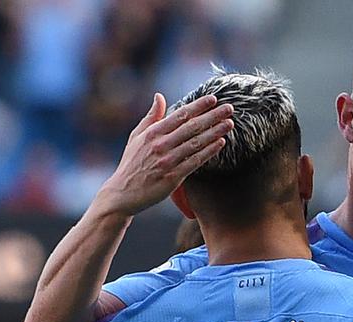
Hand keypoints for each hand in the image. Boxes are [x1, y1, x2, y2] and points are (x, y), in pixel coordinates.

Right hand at [96, 92, 234, 217]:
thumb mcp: (137, 136)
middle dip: (212, 116)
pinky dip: (208, 152)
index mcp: (152, 133)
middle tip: (229, 108)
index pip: (180, 115)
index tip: (213, 99)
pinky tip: (220, 143)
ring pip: (196, 143)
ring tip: (229, 124)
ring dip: (214, 132)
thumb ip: (151, 117)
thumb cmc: (132, 163)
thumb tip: (159, 96)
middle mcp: (160, 145)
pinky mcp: (173, 177)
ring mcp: (167, 161)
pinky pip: (195, 162)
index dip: (198, 106)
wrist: (123, 193)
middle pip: (192, 127)